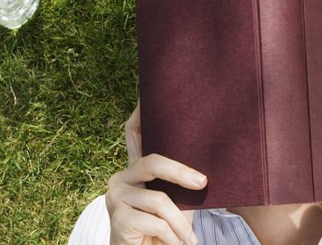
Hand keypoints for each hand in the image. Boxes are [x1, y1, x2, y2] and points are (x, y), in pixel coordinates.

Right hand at [106, 102, 206, 244]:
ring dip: (180, 224)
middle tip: (203, 183)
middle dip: (181, 173)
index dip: (140, 113)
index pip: (133, 133)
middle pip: (153, 163)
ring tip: (190, 240)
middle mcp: (120, 177)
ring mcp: (115, 196)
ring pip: (160, 201)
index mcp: (134, 170)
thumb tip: (206, 171)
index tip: (148, 92)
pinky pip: (155, 222)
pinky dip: (172, 237)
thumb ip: (180, 185)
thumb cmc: (163, 232)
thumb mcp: (175, 204)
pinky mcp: (117, 218)